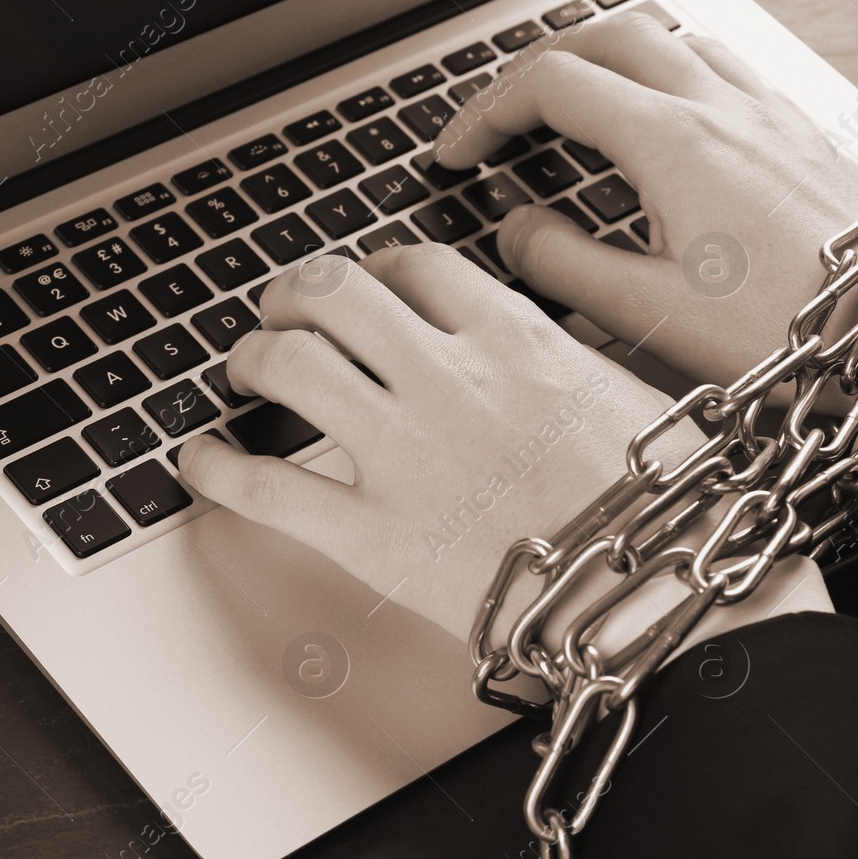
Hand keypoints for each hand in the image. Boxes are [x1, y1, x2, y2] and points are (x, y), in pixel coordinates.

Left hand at [177, 247, 711, 642]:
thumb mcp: (623, 393)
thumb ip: (556, 356)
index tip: (369, 285)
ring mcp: (403, 453)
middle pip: (332, 295)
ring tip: (246, 367)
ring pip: (287, 364)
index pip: (413, 266)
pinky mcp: (371, 534)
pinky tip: (201, 459)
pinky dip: (216, 466)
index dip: (376, 270)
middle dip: (292, 294)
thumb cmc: (656, 506)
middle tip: (282, 310)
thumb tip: (526, 347)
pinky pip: (262, 486)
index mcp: (512, 338)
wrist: (651, 593)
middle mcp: (448, 378)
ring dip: (251, 356)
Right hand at [435, 11, 857, 391]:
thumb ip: (562, 264)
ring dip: (612, 60)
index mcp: (673, 142)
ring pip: (673, 40)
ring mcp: (771, 113)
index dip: (487, 113)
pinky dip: (675, 75)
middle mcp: (723, 108)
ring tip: (582, 105)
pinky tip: (675, 122)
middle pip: (609, 36)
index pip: (552, 86)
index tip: (460, 153)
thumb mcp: (648, 313)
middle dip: (541, 66)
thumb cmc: (787, 334)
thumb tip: (516, 231)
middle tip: (506, 114)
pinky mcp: (804, 134)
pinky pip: (728, 68)